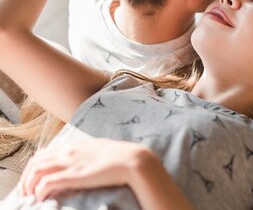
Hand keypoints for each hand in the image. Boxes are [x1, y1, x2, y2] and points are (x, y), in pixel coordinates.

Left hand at [19, 138, 153, 201]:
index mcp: (76, 146)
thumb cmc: (122, 157)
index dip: (34, 166)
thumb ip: (88, 154)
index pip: (44, 152)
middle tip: (27, 190)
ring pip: (36, 170)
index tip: (34, 178)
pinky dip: (39, 191)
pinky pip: (47, 182)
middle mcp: (69, 152)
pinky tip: (41, 198)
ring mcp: (70, 163)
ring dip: (29, 184)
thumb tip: (84, 162)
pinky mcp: (74, 176)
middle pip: (36, 161)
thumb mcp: (101, 150)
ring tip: (30, 196)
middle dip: (26, 177)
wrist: (133, 160)